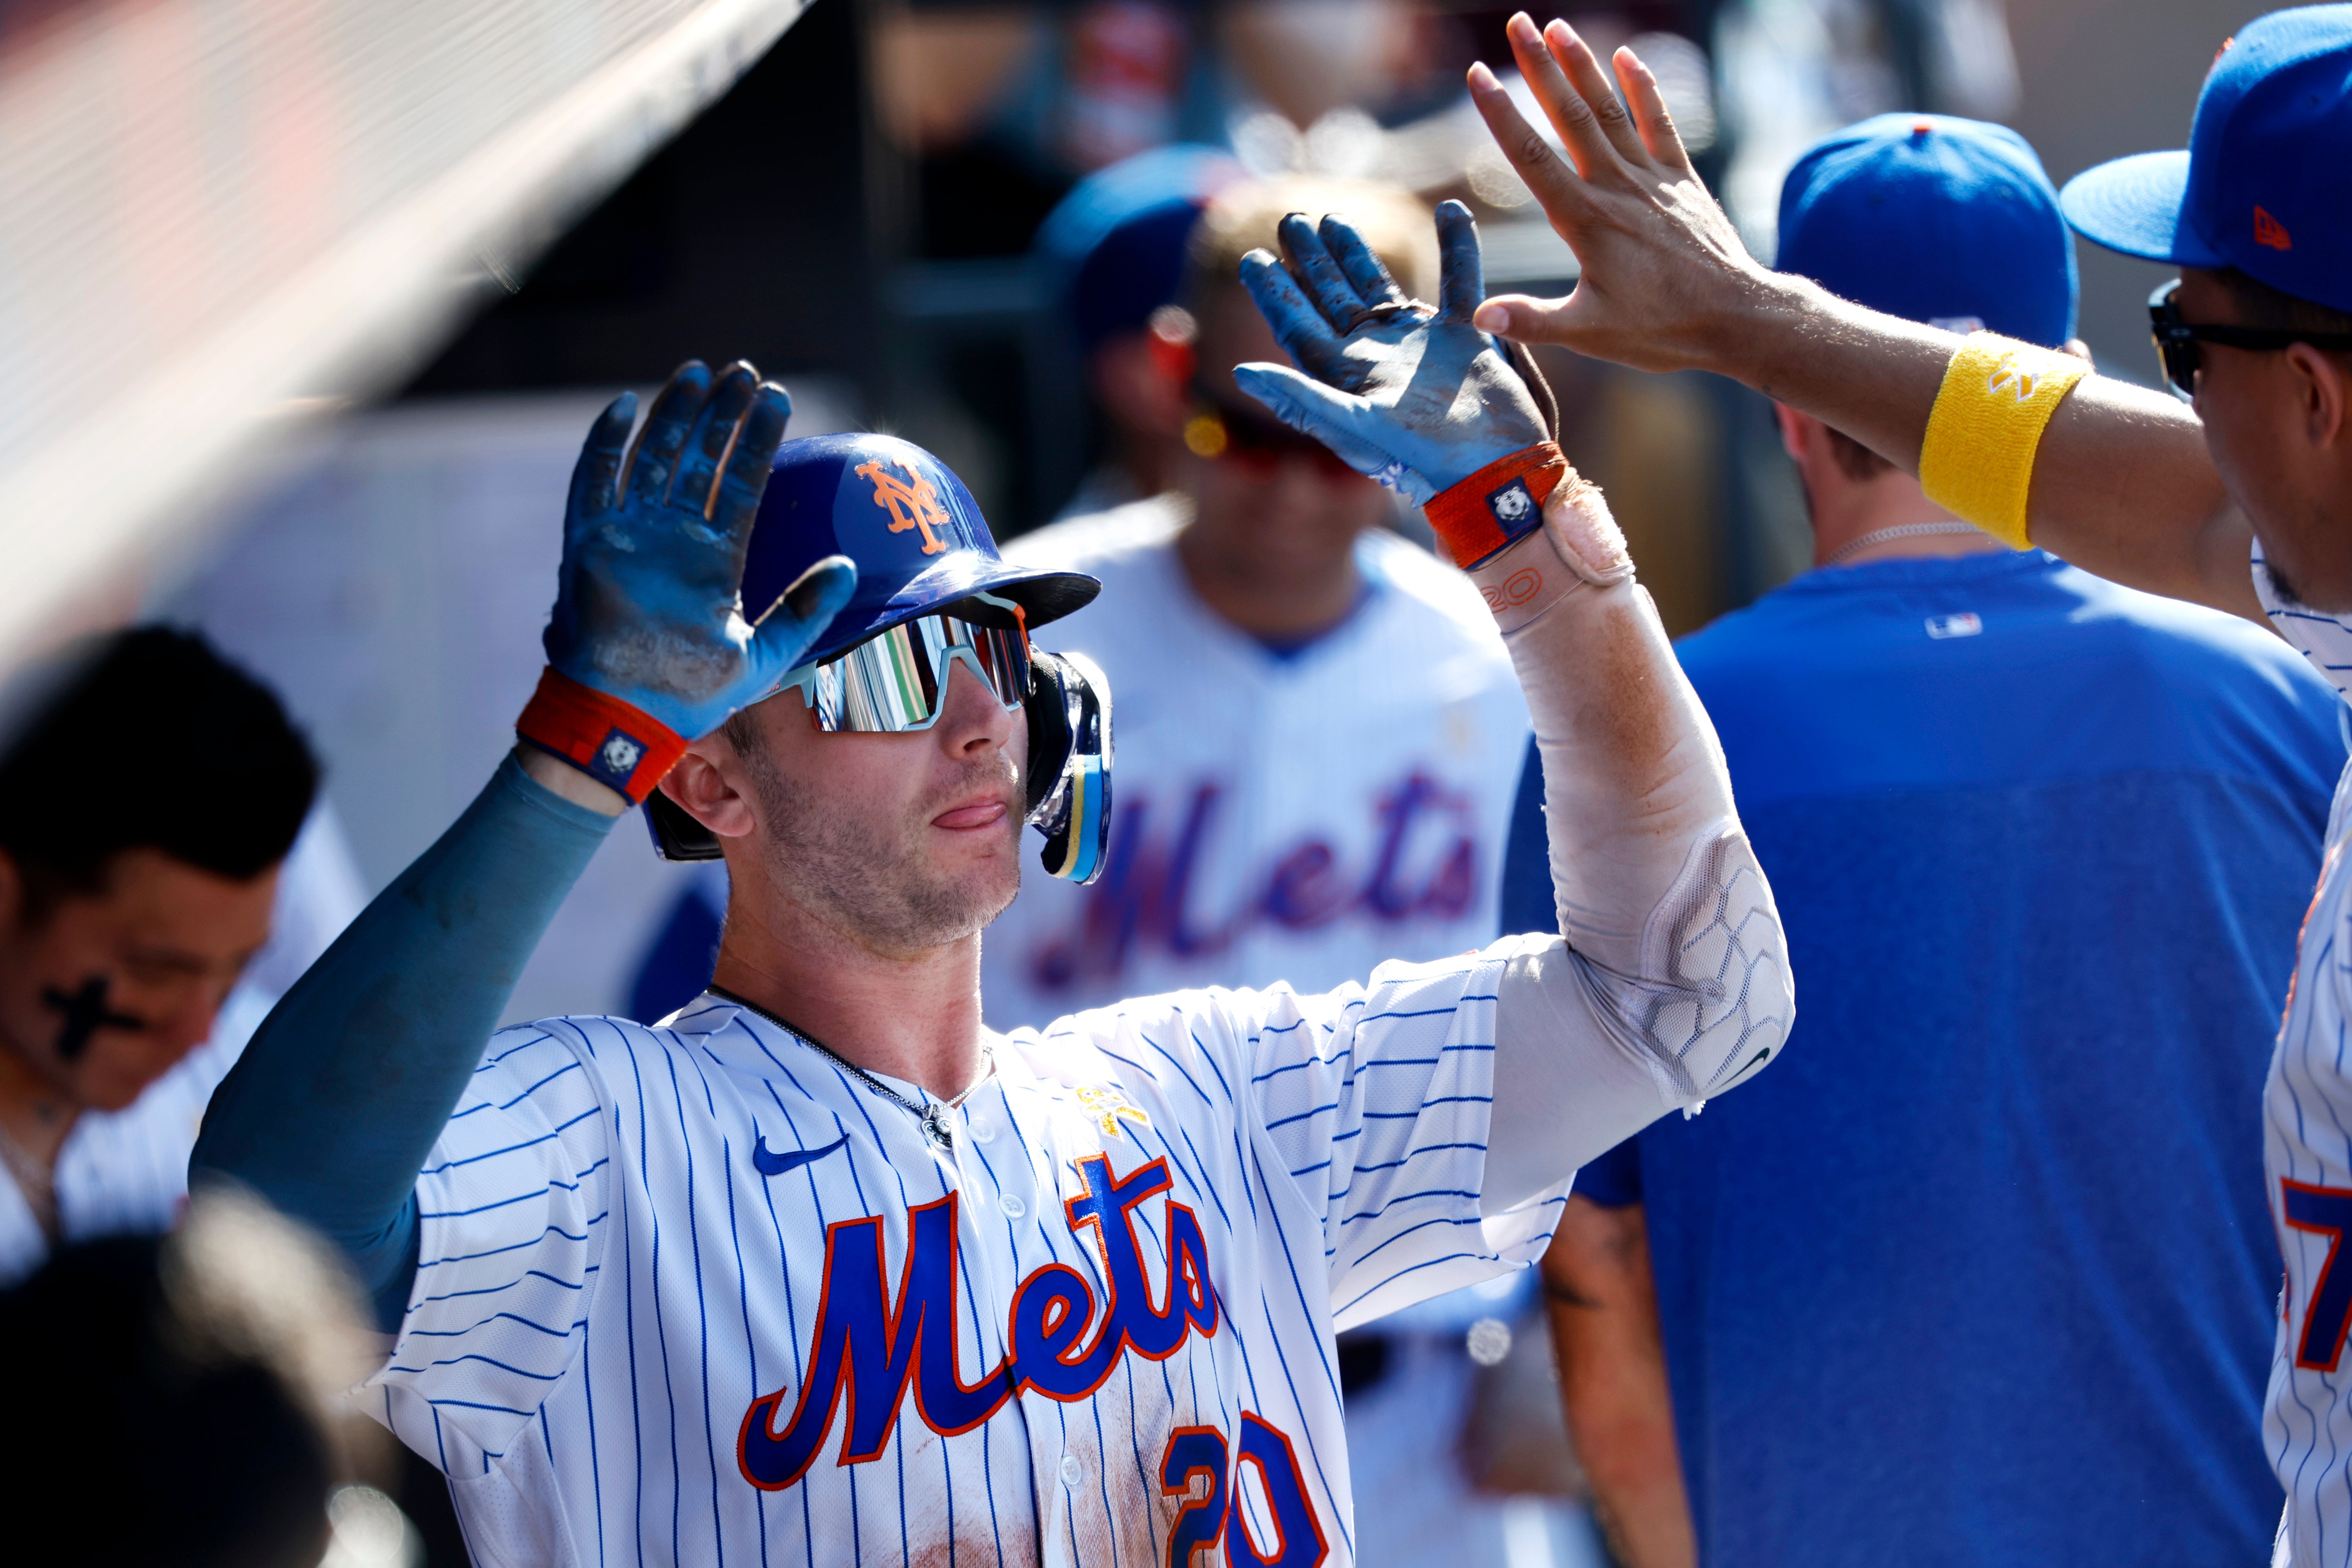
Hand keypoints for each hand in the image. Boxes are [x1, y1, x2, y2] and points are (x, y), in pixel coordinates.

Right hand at [544, 360, 854, 741]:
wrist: (630, 720)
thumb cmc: (694, 695)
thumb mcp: (766, 654)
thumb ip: (806, 610)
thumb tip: (850, 567)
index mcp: (714, 558)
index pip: (741, 483)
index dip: (757, 440)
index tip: (778, 398)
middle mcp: (673, 539)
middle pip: (700, 459)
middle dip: (721, 414)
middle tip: (743, 372)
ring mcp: (631, 537)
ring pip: (654, 457)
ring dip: (675, 414)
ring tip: (699, 373)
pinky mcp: (591, 543)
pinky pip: (594, 481)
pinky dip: (606, 443)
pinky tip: (627, 405)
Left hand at [1233, 201, 1548, 505]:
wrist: (1490, 468)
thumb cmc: (1419, 457)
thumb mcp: (1352, 427)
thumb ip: (1298, 399)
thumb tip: (1239, 372)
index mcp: (1345, 375)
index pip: (1298, 326)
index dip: (1273, 293)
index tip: (1250, 258)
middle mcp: (1377, 356)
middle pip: (1333, 297)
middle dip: (1310, 260)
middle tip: (1290, 220)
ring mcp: (1419, 344)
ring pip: (1381, 286)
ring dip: (1357, 253)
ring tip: (1333, 218)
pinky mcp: (1464, 337)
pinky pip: (1460, 281)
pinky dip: (1459, 247)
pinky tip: (1451, 210)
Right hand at [1464, 14, 1776, 374]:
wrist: (1735, 317)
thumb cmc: (1662, 329)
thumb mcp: (1590, 332)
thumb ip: (1534, 321)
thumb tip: (1481, 318)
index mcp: (1585, 220)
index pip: (1532, 156)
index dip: (1502, 113)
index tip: (1477, 74)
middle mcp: (1616, 188)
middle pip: (1570, 115)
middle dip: (1539, 66)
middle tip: (1516, 23)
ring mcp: (1652, 180)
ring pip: (1610, 110)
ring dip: (1583, 65)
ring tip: (1558, 26)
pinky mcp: (1682, 181)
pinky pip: (1661, 123)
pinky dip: (1644, 88)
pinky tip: (1628, 56)